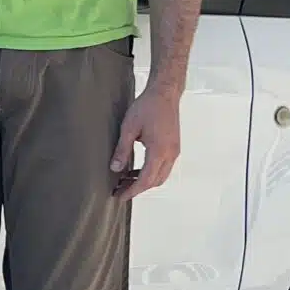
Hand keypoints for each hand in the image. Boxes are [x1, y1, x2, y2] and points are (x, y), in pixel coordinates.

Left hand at [111, 83, 182, 199]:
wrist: (165, 93)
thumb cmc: (148, 107)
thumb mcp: (129, 128)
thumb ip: (122, 150)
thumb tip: (115, 168)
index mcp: (159, 151)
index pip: (146, 180)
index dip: (132, 191)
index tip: (120, 196)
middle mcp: (170, 154)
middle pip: (155, 181)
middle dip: (138, 188)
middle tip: (120, 190)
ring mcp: (174, 151)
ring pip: (160, 175)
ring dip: (144, 181)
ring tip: (125, 181)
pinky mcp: (174, 147)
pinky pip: (163, 166)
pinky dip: (150, 172)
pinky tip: (136, 169)